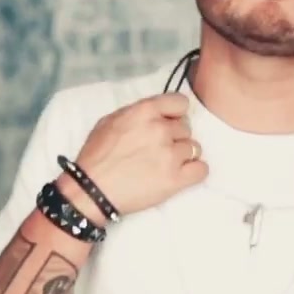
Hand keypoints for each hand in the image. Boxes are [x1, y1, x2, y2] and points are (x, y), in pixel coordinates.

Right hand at [64, 93, 207, 219]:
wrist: (91, 190)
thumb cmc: (97, 156)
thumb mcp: (110, 120)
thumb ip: (138, 112)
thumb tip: (158, 113)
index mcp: (145, 111)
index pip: (180, 103)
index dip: (175, 114)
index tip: (169, 122)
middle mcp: (160, 130)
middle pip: (186, 127)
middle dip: (175, 137)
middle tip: (158, 149)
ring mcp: (170, 155)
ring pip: (194, 148)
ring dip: (183, 155)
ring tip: (165, 164)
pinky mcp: (176, 179)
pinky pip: (202, 169)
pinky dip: (194, 172)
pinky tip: (181, 174)